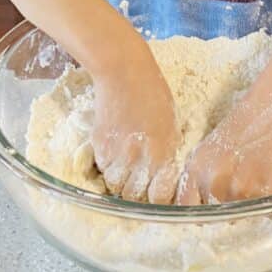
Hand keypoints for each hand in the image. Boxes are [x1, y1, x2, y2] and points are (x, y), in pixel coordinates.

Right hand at [90, 46, 180, 203]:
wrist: (123, 73)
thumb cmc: (153, 93)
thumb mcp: (171, 123)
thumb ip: (168, 150)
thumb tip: (163, 172)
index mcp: (163, 153)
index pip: (160, 196)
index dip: (158, 198)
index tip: (157, 193)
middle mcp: (140, 159)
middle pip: (135, 196)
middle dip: (138, 193)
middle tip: (140, 182)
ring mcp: (117, 154)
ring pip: (116, 187)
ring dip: (121, 183)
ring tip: (126, 169)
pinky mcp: (99, 146)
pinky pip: (103, 170)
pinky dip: (108, 168)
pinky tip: (115, 155)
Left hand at [176, 79, 271, 204]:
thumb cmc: (245, 123)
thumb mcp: (211, 147)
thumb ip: (201, 177)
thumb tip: (201, 208)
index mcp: (197, 169)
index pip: (190, 208)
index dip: (202, 212)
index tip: (212, 210)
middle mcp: (217, 181)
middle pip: (221, 215)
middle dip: (232, 205)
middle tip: (245, 181)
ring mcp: (245, 187)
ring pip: (247, 214)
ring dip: (255, 203)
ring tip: (260, 175)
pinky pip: (271, 211)